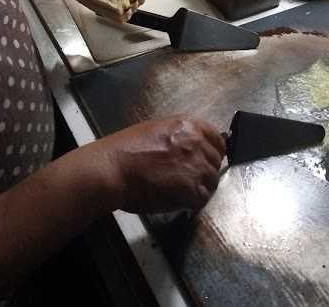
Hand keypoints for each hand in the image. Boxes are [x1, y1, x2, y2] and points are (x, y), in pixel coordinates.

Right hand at [96, 115, 225, 213]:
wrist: (112, 169)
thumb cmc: (124, 150)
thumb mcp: (156, 130)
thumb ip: (179, 136)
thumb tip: (190, 147)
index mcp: (188, 125)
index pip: (217, 138)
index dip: (214, 150)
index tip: (208, 159)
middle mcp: (196, 143)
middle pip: (216, 160)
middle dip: (206, 170)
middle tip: (192, 179)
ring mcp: (196, 166)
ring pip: (212, 180)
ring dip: (201, 187)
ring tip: (185, 193)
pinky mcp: (191, 189)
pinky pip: (203, 198)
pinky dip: (195, 202)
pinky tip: (182, 202)